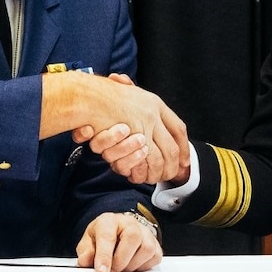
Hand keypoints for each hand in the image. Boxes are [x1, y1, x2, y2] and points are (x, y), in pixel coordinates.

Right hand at [50, 72, 186, 181]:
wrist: (87, 94)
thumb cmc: (100, 95)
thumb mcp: (124, 93)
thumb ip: (135, 103)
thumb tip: (146, 113)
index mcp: (154, 103)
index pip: (178, 128)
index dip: (184, 146)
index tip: (184, 160)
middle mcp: (153, 114)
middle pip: (173, 147)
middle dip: (174, 166)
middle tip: (172, 176)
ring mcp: (146, 125)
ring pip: (161, 157)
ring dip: (159, 172)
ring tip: (155, 178)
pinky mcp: (136, 136)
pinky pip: (147, 159)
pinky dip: (144, 171)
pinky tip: (140, 175)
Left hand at [76, 210, 162, 271]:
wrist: (117, 232)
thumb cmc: (103, 237)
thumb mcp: (88, 242)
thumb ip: (86, 252)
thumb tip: (86, 261)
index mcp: (109, 221)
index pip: (108, 236)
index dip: (104, 256)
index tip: (102, 271)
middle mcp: (130, 223)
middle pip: (132, 238)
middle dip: (120, 261)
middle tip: (112, 271)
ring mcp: (145, 232)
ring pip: (146, 250)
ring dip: (132, 265)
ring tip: (122, 267)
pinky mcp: (155, 244)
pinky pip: (155, 257)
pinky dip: (143, 266)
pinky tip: (132, 264)